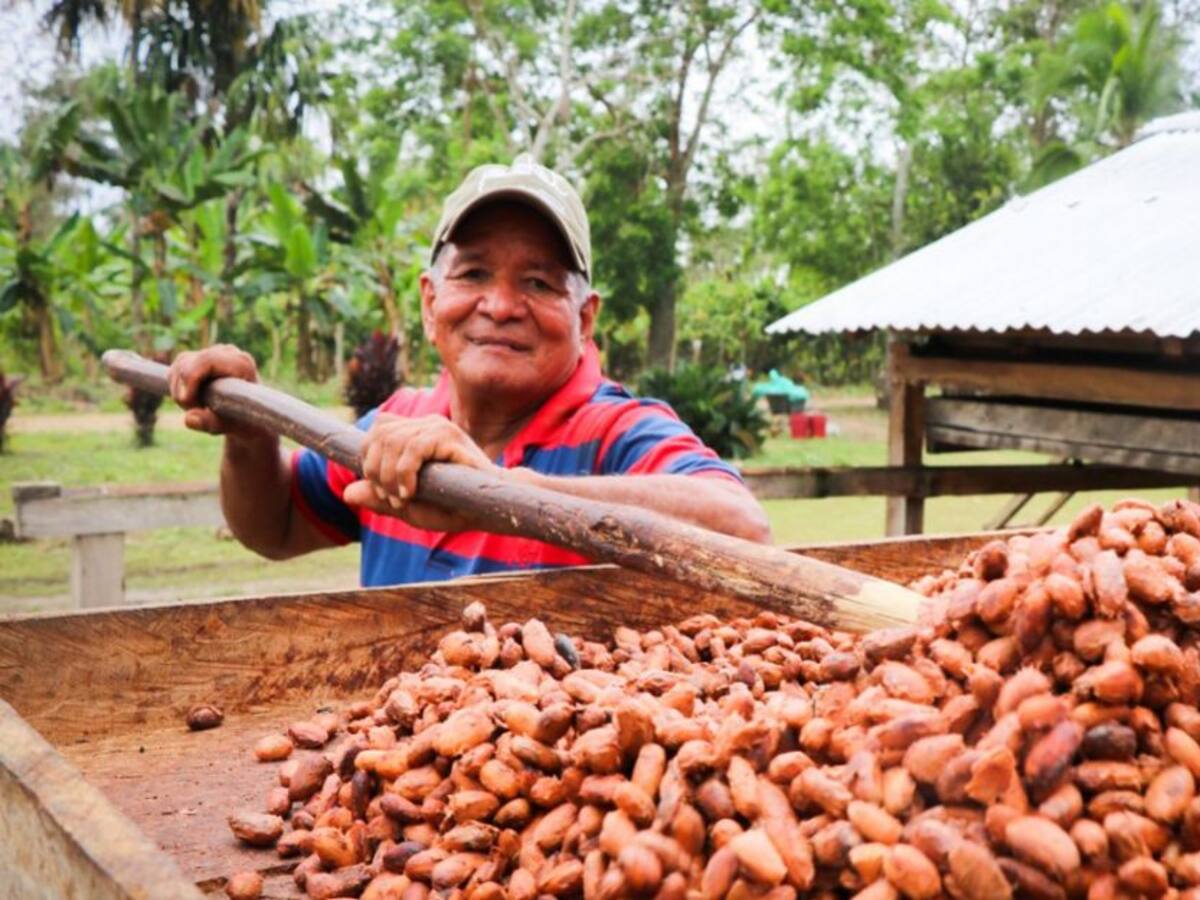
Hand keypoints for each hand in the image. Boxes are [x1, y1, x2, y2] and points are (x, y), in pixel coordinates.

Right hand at [168, 344, 267, 440]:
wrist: (252, 419)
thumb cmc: (244, 422)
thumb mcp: (230, 427)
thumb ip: (211, 423)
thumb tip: (189, 419)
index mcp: (241, 364)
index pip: (205, 361)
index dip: (189, 380)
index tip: (187, 404)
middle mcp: (228, 352)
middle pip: (187, 363)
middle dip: (183, 390)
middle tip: (194, 411)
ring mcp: (214, 352)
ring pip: (179, 365)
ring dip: (179, 390)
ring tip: (197, 407)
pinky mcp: (202, 357)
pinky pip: (177, 369)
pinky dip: (178, 386)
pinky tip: (192, 400)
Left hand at [343, 414, 498, 531]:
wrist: (491, 510)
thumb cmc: (454, 508)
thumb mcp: (408, 507)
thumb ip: (379, 498)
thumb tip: (347, 493)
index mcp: (415, 433)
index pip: (377, 430)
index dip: (369, 459)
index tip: (382, 491)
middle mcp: (425, 424)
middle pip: (379, 435)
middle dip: (376, 472)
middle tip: (392, 499)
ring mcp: (437, 426)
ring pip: (392, 441)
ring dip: (389, 476)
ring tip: (402, 499)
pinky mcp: (449, 436)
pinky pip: (413, 448)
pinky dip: (404, 473)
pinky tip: (410, 492)